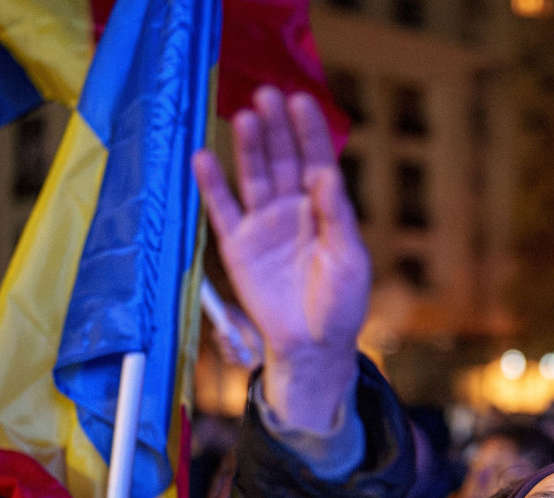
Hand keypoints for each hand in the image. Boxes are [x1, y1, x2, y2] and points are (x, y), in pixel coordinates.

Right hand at [193, 87, 370, 432]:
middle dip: (276, 128)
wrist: (313, 346)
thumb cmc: (340, 304)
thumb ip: (336, 215)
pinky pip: (223, 210)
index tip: (302, 100)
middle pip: (283, 159)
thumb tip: (326, 174)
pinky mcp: (238, 246)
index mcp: (324, 209)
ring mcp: (263, 225)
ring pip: (254, 176)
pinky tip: (203, 156)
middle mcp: (292, 210)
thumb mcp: (349, 259)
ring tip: (245, 117)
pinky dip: (211, 185)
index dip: (309, 131)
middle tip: (268, 95)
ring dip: (249, 148)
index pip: (316, 160)